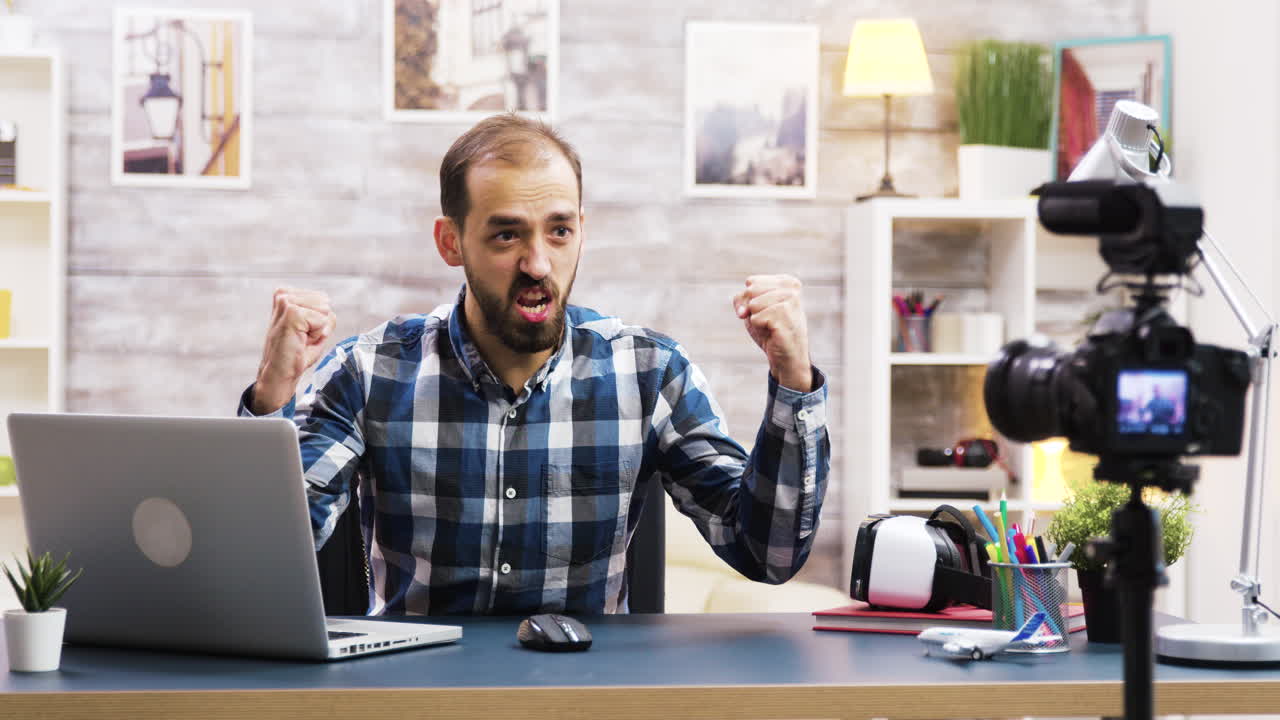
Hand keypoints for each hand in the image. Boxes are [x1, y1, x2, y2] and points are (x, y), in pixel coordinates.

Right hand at [252, 287, 337, 413]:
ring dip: (317, 329)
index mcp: (287, 294)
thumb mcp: (316, 329)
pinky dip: (316, 334)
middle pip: (325, 303)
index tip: (302, 332)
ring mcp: (286, 302)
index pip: (323, 299)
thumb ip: (325, 314)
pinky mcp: (291, 313)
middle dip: (319, 324)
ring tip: (299, 338)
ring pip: (325, 310)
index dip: (319, 320)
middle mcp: (284, 294)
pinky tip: (300, 340)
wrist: (280, 372)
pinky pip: (322, 321)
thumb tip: (328, 306)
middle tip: (301, 337)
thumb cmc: (296, 352)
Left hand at [732, 274, 812, 391]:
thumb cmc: (771, 329)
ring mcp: (791, 301)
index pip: (751, 282)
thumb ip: (742, 299)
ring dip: (757, 319)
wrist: (786, 355)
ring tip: (771, 326)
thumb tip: (743, 312)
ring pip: (753, 304)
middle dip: (752, 309)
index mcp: (786, 282)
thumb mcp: (752, 309)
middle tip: (767, 320)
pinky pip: (756, 318)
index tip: (764, 311)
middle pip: (751, 291)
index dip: (749, 300)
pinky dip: (759, 327)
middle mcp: (791, 288)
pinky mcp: (786, 316)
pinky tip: (773, 332)